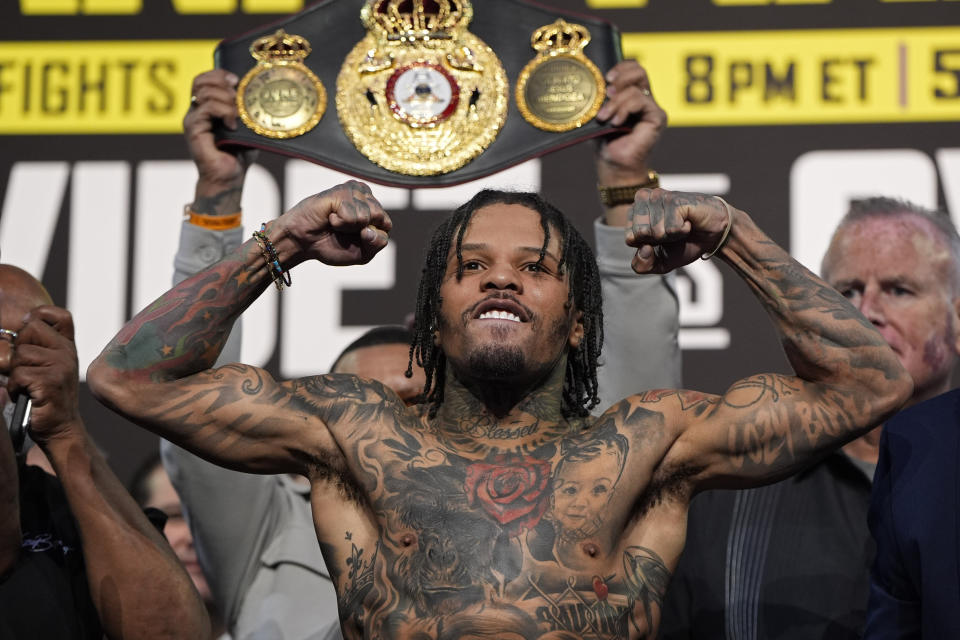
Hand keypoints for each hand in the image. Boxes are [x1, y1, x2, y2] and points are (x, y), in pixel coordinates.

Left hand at [3, 306, 80, 444]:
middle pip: (30, 329)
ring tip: (28, 386)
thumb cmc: (48, 397)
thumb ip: (42, 345)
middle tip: (29, 370)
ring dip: (16, 372)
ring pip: (21, 354)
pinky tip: (26, 395)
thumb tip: (21, 324)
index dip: (38, 317)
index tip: (30, 336)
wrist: (61, 428)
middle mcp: (68, 353)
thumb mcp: (51, 365)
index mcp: (68, 346)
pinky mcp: (51, 382)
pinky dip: (15, 387)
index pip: (57, 314)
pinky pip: (19, 374)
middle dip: (20, 349)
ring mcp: (62, 367)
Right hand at [184, 69, 256, 211]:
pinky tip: (233, 125)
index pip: (205, 79)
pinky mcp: (193, 129)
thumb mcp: (247, 127)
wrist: (229, 178)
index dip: (220, 74)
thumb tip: (264, 94)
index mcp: (207, 107)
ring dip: (226, 100)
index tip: (237, 82)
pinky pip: (205, 109)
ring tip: (237, 115)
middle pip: (201, 81)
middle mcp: (196, 111)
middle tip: (237, 96)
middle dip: (222, 83)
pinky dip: (223, 112)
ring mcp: (193, 119)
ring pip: (204, 93)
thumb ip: (248, 111)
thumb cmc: (238, 154)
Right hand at [281, 181, 391, 265]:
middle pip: (381, 218)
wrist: (303, 243)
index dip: (371, 238)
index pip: (387, 225)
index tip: (354, 238)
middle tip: (343, 229)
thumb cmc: (331, 245)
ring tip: (334, 222)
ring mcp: (353, 191)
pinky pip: (352, 214)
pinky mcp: (341, 191)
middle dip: (361, 231)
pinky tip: (330, 216)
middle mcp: (365, 197)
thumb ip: (377, 244)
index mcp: (373, 210)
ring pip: (367, 216)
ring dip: (347, 226)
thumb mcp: (363, 253)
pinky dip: (340, 222)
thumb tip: (370, 229)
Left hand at [595, 60, 666, 186]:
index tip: (605, 78)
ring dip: (616, 101)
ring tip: (605, 117)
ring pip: (636, 87)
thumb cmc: (605, 144)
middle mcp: (644, 99)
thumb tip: (595, 84)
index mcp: (631, 96)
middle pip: (639, 70)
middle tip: (607, 90)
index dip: (620, 67)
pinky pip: (641, 100)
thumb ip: (600, 99)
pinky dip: (625, 109)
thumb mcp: (598, 116)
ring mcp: (651, 108)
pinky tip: (615, 122)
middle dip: (621, 76)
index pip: (632, 69)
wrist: (614, 167)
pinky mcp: (657, 117)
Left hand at [627, 189, 733, 273]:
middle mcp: (644, 198)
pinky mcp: (674, 199)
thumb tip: (643, 249)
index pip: (629, 238)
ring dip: (672, 236)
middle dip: (659, 240)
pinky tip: (689, 221)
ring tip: (681, 225)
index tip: (662, 238)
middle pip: (640, 234)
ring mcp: (658, 196)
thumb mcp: (659, 263)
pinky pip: (671, 228)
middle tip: (673, 231)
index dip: (649, 246)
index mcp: (634, 211)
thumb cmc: (684, 244)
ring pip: (655, 232)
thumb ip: (641, 265)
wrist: (713, 236)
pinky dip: (682, 231)